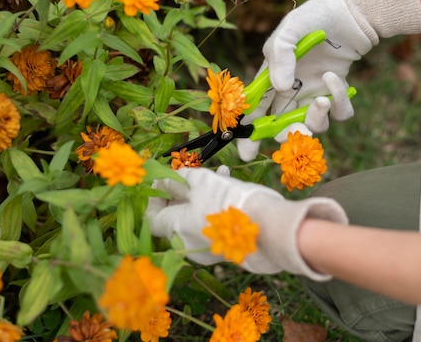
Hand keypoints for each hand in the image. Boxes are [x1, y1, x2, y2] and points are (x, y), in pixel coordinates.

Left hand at [146, 167, 347, 277]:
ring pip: (195, 216)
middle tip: (192, 171)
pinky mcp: (225, 248)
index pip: (151, 216)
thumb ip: (177, 180)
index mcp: (174, 229)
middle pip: (174, 215)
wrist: (270, 227)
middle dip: (182, 190)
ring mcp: (206, 248)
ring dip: (200, 193)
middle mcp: (186, 243)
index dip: (154, 195)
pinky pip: (211, 224)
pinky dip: (214, 205)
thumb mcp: (199, 181)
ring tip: (217, 172)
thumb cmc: (229, 201)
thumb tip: (162, 181)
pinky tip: (228, 184)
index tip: (162, 179)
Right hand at [238, 0, 420, 161]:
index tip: (244, 151)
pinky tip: (335, 79)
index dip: (248, 133)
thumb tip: (280, 87)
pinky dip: (339, 102)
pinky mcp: (338, 94)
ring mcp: (315, 94)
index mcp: (271, 79)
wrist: (349, 10)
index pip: (255, 111)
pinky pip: (339, 114)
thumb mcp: (289, 31)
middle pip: (282, 126)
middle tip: (295, 133)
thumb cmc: (313, 17)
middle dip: (286, 136)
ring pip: (312, 126)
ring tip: (321, 101)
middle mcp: (291, 92)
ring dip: (315, 119)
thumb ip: (280, 57)